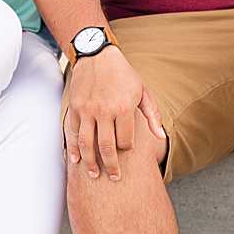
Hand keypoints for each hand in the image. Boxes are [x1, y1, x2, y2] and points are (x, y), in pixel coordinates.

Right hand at [63, 47, 165, 181]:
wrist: (97, 55)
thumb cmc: (123, 74)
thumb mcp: (143, 91)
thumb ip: (152, 115)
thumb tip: (160, 137)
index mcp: (123, 108)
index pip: (125, 141)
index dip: (127, 149)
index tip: (127, 150)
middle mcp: (104, 111)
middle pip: (106, 147)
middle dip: (111, 166)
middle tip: (114, 178)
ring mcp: (87, 110)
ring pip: (87, 143)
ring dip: (90, 162)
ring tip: (93, 174)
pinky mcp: (74, 108)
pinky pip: (72, 132)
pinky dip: (72, 147)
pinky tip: (74, 160)